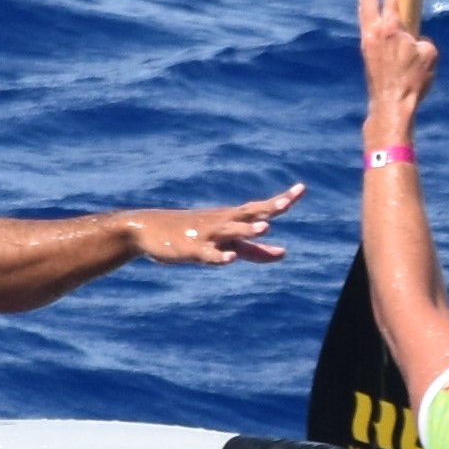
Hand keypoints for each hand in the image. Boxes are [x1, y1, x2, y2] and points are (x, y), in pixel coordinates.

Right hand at [127, 187, 301, 266]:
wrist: (147, 231)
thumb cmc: (192, 234)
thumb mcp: (226, 242)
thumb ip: (256, 250)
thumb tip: (285, 254)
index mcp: (232, 219)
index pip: (261, 209)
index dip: (281, 200)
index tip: (302, 189)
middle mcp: (222, 223)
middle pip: (248, 214)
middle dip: (267, 209)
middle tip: (286, 203)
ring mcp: (206, 235)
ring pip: (229, 232)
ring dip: (247, 230)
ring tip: (266, 229)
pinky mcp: (191, 250)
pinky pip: (207, 254)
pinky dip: (219, 256)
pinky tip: (230, 259)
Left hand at [353, 0, 437, 144]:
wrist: (391, 106)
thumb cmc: (413, 82)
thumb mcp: (429, 56)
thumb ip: (422, 40)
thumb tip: (413, 40)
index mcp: (391, 27)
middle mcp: (374, 30)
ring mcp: (366, 40)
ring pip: (364, 8)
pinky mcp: (365, 51)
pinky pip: (366, 23)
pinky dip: (369, 10)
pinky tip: (375, 10)